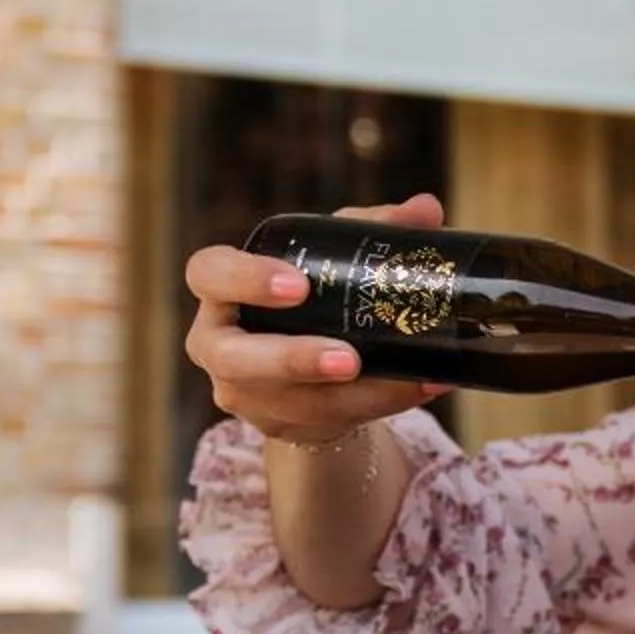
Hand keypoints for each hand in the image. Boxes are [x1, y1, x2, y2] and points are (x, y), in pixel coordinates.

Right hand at [184, 193, 452, 444]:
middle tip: (348, 358)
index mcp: (221, 288)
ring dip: (351, 395)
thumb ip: (371, 229)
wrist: (306, 364)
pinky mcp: (276, 424)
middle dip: (293, 359)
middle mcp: (217, 344)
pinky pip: (327, 420)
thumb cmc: (309, 296)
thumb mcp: (333, 256)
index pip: (208, 273)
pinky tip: (423, 387)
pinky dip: (380, 404)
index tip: (297, 285)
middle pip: (234, 356)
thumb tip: (426, 209)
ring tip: (405, 380)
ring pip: (290, 400)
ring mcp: (242, 391)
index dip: (245, 279)